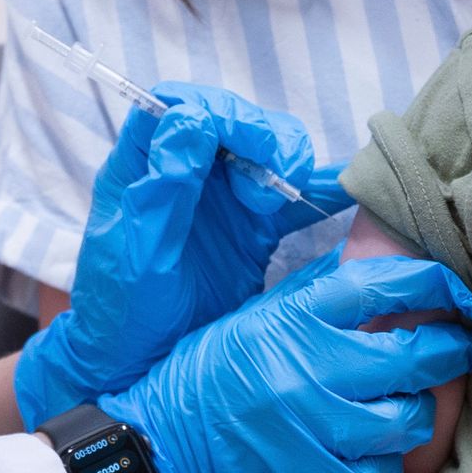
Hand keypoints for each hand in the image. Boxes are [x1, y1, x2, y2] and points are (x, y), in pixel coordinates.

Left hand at [13, 84, 348, 426]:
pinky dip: (323, 196)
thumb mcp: (137, 253)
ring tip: (287, 201)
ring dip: (290, 164)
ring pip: (269, 152)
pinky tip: (350, 201)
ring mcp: (222, 199)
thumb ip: (162, 188)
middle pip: (235, 121)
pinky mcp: (254, 229)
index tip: (241, 143)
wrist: (134, 367)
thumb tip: (191, 118)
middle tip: (270, 185)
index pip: (180, 105)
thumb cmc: (121, 312)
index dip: (217, 111)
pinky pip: (294, 200)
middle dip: (263, 138)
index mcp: (144, 166)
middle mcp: (186, 173)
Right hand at [102, 253, 471, 472]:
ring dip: (416, 415)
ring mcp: (314, 429)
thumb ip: (315, 297)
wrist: (160, 449)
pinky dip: (382, 466)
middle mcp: (309, 368)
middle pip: (416, 355)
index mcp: (293, 318)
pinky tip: (367, 455)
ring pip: (410, 421)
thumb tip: (379, 267)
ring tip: (403, 411)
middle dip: (449, 352)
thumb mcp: (255, 318)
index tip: (454, 292)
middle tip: (453, 351)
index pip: (384, 286)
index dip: (434, 284)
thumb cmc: (211, 376)